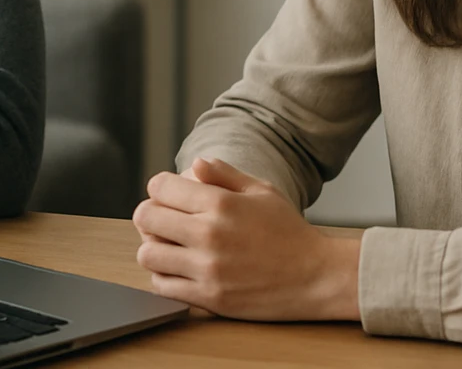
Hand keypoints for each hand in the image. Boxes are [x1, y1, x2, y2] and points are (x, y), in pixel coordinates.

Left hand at [132, 157, 359, 320]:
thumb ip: (224, 174)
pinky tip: (179, 269)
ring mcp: (207, 269)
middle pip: (146, 217)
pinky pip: (163, 286)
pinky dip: (164, 276)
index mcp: (220, 203)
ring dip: (154, 247)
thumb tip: (195, 164)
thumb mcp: (261, 191)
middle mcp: (209, 234)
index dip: (160, 188)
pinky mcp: (210, 297)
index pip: (160, 187)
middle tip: (163, 220)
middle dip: (150, 214)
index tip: (169, 195)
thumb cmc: (290, 232)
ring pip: (148, 254)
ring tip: (169, 246)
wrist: (316, 276)